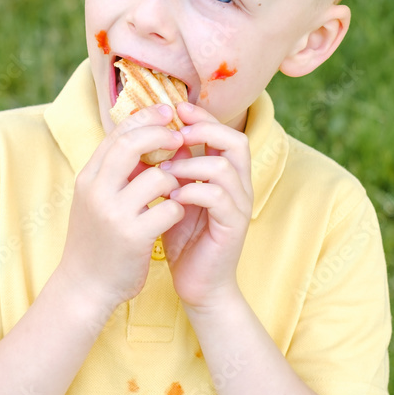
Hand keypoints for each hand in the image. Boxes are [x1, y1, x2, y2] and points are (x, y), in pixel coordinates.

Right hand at [57, 104, 186, 311]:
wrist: (84, 287)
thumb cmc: (96, 241)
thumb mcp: (96, 200)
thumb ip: (116, 173)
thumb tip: (145, 140)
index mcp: (88, 178)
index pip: (117, 134)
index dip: (144, 118)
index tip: (166, 112)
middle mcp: (97, 191)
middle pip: (132, 144)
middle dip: (161, 134)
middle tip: (180, 136)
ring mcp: (114, 213)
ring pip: (158, 176)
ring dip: (175, 179)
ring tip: (177, 187)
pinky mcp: (133, 236)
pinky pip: (169, 208)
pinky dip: (178, 208)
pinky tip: (175, 215)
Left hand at [160, 102, 253, 311]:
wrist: (197, 284)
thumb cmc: (182, 237)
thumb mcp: (173, 194)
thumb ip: (172, 167)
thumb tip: (154, 135)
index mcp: (226, 174)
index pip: (224, 131)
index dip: (201, 117)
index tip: (174, 110)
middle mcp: (239, 186)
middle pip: (236, 140)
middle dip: (203, 131)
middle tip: (173, 135)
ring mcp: (239, 206)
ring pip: (223, 167)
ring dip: (189, 164)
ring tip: (163, 174)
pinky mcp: (233, 227)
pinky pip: (217, 197)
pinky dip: (191, 191)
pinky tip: (170, 199)